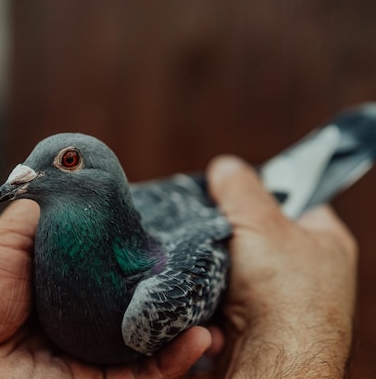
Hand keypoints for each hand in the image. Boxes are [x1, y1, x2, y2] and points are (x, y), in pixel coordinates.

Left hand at [0, 200, 212, 378]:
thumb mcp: (2, 242)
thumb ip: (40, 215)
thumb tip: (64, 178)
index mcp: (57, 286)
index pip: (111, 270)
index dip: (142, 256)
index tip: (173, 237)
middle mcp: (76, 323)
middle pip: (135, 307)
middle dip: (171, 293)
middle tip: (207, 272)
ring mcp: (86, 358)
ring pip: (148, 344)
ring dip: (184, 326)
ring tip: (213, 304)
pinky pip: (144, 376)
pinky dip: (175, 361)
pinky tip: (199, 337)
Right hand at [205, 156, 356, 378]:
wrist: (270, 359)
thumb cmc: (284, 292)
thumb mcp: (262, 221)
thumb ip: (241, 188)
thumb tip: (225, 166)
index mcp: (325, 242)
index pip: (295, 199)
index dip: (264, 189)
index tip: (233, 187)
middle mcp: (306, 273)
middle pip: (258, 234)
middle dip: (229, 230)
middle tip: (208, 222)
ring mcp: (277, 301)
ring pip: (233, 265)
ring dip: (213, 261)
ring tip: (200, 255)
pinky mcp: (248, 323)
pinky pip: (219, 293)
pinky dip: (206, 288)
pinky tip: (199, 285)